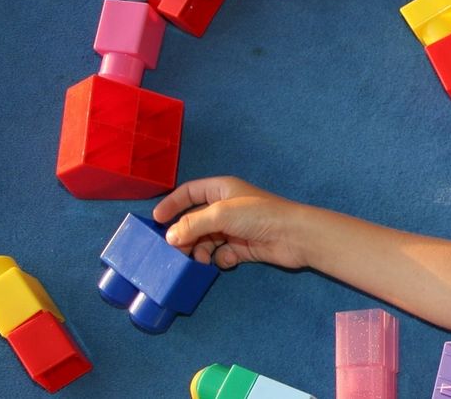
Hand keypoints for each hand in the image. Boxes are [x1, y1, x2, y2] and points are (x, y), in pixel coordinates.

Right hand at [152, 176, 313, 269]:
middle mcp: (227, 207)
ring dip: (198, 250)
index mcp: (222, 190)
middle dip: (183, 235)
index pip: (190, 192)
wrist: (294, 236)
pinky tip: (226, 261)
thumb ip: (192, 224)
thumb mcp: (220, 214)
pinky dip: (219, 259)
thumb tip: (169, 237)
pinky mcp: (243, 248)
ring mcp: (235, 229)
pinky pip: (221, 254)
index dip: (172, 204)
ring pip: (205, 240)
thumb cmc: (259, 216)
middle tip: (176, 250)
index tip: (155, 219)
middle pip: (194, 220)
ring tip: (198, 260)